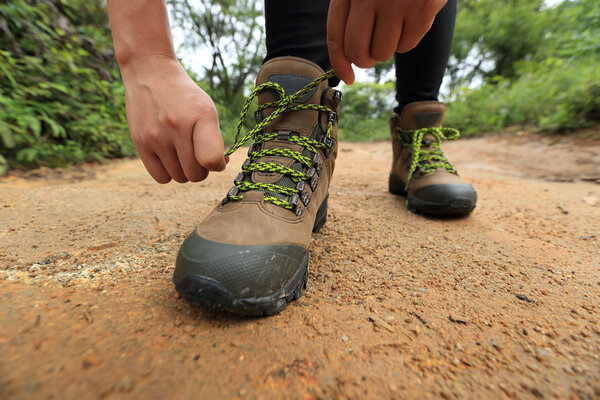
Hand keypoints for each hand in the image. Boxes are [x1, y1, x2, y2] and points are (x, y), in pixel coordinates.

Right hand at [121, 57, 226, 183]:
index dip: (218, 164)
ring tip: (183, 153)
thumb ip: (215, 140)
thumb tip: (217, 167)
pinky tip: (170, 158)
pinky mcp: (140, 143)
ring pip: (179, 178)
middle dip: (202, 169)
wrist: (151, 73)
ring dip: (185, 171)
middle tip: (198, 154)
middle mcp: (177, 127)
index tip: (218, 158)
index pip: (211, 159)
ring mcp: (156, 136)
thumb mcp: (207, 109)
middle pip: (196, 175)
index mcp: (201, 116)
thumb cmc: (185, 97)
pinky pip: (161, 177)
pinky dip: (169, 173)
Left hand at [327, 0, 446, 83]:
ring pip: (382, 52)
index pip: (336, 36)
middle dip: (366, 59)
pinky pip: (407, 45)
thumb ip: (352, 16)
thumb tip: (349, 62)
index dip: (340, 63)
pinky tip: (412, 16)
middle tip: (375, 51)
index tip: (348, 77)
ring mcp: (395, 2)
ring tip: (396, 22)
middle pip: (357, 51)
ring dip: (388, 46)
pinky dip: (408, 38)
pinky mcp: (422, 8)